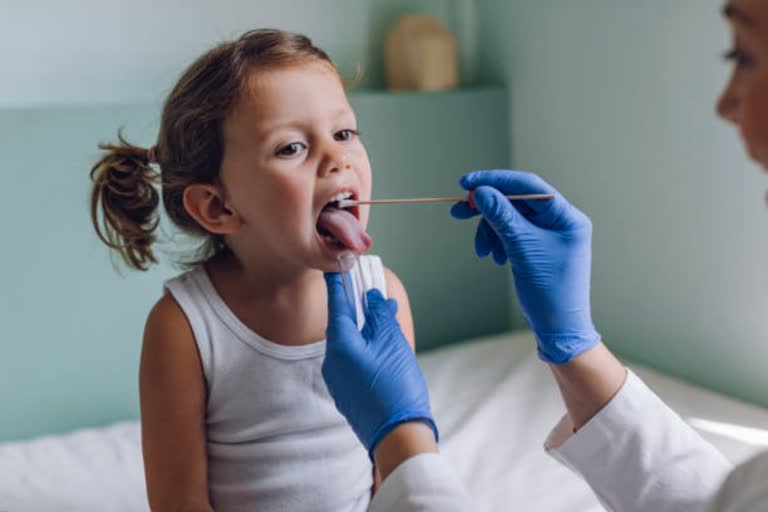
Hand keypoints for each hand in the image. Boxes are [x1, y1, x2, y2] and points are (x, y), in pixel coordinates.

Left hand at [322, 273, 437, 456]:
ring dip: (364, 332)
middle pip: (342, 327)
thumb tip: (373, 299)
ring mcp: (337, 381)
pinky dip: (365, 351)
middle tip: (371, 295)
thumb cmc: (397, 387)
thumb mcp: (393, 344)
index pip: (336, 306)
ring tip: (385, 325)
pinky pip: (352, 364)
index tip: (335, 267)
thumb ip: (380, 317)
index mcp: (340, 346)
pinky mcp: (346, 394)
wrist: (398, 437)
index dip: (338, 285)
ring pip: (349, 346)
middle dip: (357, 311)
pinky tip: (382, 352)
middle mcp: (332, 362)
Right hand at [451, 170, 599, 363]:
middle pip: (516, 201)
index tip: (467, 183)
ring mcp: (548, 235)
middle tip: (459, 211)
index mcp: (566, 217)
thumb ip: (503, 217)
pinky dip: (497, 242)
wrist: (558, 328)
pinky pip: (510, 234)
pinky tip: (493, 257)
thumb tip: (482, 192)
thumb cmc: (550, 292)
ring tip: (482, 252)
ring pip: (509, 218)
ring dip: (490, 230)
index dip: (496, 180)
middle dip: (487, 208)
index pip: (529, 185)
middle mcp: (559, 221)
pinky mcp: (537, 247)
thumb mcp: (523, 250)